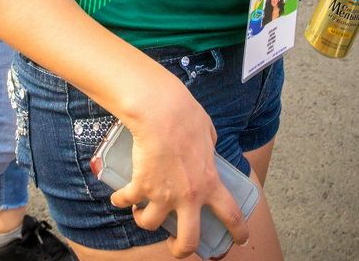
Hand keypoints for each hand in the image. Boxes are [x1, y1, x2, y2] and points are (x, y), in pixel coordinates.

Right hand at [111, 84, 249, 257]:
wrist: (161, 111)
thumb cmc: (186, 116)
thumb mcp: (209, 134)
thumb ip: (209, 149)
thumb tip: (207, 149)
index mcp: (209, 182)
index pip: (231, 215)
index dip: (237, 232)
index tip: (239, 240)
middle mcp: (188, 196)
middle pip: (188, 241)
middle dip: (180, 249)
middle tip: (175, 244)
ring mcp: (163, 194)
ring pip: (151, 224)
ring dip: (144, 219)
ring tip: (141, 211)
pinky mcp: (141, 185)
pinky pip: (127, 201)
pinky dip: (121, 200)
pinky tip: (118, 197)